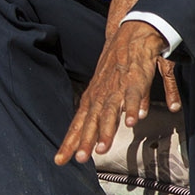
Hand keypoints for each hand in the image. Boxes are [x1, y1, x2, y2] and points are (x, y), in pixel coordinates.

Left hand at [55, 21, 180, 163]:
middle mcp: (101, 94)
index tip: (60, 160)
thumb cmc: (121, 63)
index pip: (78, 123)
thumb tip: (128, 124)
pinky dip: (130, 109)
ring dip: (106, 130)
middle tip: (78, 158)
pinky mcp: (133, 80)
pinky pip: (132, 97)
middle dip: (84, 140)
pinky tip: (130, 123)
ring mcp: (116, 87)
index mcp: (93, 97)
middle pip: (90, 121)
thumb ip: (119, 109)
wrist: (131, 34)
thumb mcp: (115, 89)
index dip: (70, 141)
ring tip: (101, 149)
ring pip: (108, 112)